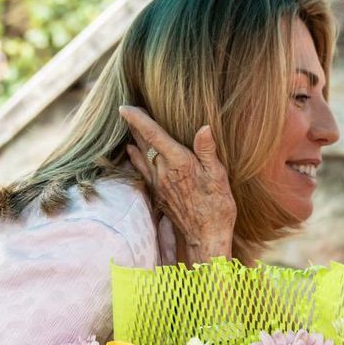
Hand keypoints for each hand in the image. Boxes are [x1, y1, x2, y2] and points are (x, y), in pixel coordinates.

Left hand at [119, 105, 235, 262]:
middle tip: (129, 108)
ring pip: (140, 155)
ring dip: (134, 139)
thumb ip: (207, 151)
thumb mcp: (219, 177)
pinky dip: (135, 157)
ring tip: (130, 125)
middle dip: (135, 124)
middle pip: (144, 142)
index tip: (124, 107)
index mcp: (179, 162)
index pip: (154, 135)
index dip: (138, 119)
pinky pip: (142, 170)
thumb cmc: (217, 207)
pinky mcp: (158, 194)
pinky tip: (132, 152)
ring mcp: (158, 184)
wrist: (206, 237)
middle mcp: (163, 172)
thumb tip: (204, 127)